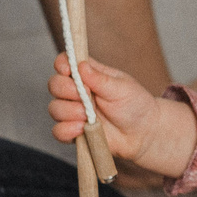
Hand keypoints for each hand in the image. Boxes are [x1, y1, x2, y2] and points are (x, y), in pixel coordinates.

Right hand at [47, 54, 196, 182]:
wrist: (143, 133)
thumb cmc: (135, 105)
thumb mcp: (121, 88)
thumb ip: (100, 79)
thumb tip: (81, 66)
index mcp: (88, 75)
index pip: (65, 63)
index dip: (62, 65)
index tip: (68, 71)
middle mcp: (77, 91)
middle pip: (54, 84)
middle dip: (67, 90)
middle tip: (86, 97)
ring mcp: (74, 112)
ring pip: (54, 108)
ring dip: (69, 112)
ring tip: (89, 117)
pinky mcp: (74, 131)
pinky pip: (58, 131)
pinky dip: (67, 130)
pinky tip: (82, 129)